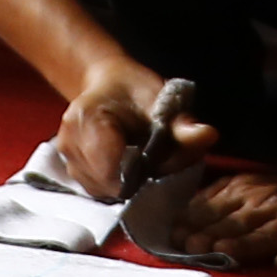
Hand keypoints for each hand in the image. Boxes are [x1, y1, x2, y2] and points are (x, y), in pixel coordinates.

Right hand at [55, 61, 208, 200]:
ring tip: (137, 158)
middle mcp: (70, 143)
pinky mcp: (72, 171)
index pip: (113, 170)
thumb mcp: (162, 101)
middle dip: (137, 180)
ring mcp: (68, 159)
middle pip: (110, 184)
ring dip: (127, 183)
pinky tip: (126, 165)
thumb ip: (182, 125)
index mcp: (88, 118)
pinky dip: (117, 183)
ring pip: (104, 191)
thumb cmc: (135, 91)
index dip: (142, 173)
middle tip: (152, 158)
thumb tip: (208, 135)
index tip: (158, 158)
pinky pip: (99, 190)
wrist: (107, 84)